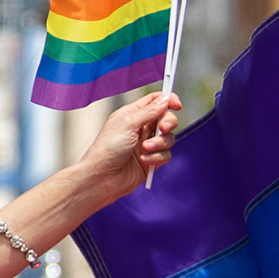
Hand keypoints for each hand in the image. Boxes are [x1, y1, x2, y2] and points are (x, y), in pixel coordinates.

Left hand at [63, 90, 182, 202]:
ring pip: (168, 138)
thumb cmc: (107, 149)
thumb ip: (149, 111)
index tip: (177, 105)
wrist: (102, 178)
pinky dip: (156, 157)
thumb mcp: (128, 124)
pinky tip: (143, 161)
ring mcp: (147, 145)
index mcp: (132, 115)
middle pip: (166, 118)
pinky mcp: (151, 160)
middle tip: (162, 129)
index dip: (168, 100)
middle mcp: (141, 128)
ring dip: (160, 143)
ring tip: (145, 149)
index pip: (155, 101)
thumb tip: (165, 99)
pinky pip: (166, 155)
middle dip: (168, 123)